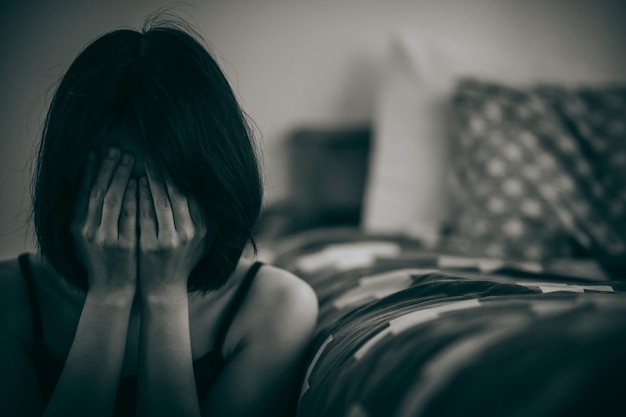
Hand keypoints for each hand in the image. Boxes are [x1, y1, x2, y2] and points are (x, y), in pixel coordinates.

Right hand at [71, 147, 137, 297]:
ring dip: (122, 176)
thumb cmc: (103, 262)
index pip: (84, 192)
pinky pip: (131, 215)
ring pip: (114, 200)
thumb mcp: (87, 238)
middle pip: (98, 192)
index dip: (91, 171)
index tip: (97, 151)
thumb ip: (89, 216)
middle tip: (117, 148)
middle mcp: (89, 231)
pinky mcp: (125, 245)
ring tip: (130, 158)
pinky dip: (135, 196)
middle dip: (108, 168)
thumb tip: (94, 185)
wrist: (112, 291)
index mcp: (78, 227)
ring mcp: (107, 239)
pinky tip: (139, 182)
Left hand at [137, 164, 207, 297]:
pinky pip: (143, 215)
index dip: (179, 175)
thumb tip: (209, 191)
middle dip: (163, 172)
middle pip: (176, 194)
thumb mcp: (200, 241)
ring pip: (159, 201)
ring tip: (138, 163)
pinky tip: (130, 184)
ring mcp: (170, 240)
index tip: (169, 159)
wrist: (164, 289)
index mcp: (202, 229)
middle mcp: (189, 233)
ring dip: (148, 180)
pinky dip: (136, 197)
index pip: (191, 194)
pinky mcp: (151, 246)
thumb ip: (206, 219)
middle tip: (152, 154)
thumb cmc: (181, 261)